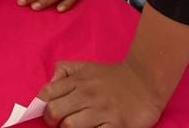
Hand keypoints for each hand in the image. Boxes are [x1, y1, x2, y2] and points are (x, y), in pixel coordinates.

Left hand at [40, 61, 165, 127]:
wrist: (146, 81)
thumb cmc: (114, 77)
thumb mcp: (87, 67)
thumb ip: (65, 71)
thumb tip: (49, 85)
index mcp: (78, 80)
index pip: (47, 94)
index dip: (41, 106)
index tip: (48, 112)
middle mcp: (87, 94)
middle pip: (54, 111)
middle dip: (53, 120)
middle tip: (60, 123)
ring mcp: (101, 111)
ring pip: (69, 126)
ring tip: (77, 127)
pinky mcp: (116, 125)